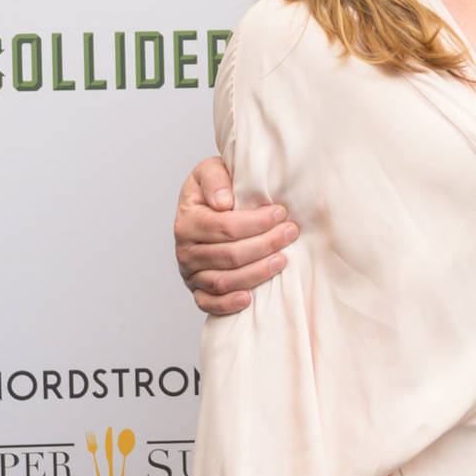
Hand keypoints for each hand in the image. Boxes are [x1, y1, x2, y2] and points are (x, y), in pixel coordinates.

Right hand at [173, 156, 297, 313]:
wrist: (204, 207)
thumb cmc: (213, 189)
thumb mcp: (209, 170)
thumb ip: (215, 178)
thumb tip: (223, 202)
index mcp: (187, 220)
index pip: (225, 227)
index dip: (257, 222)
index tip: (281, 213)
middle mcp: (185, 250)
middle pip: (229, 255)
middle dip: (265, 244)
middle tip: (291, 233)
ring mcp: (190, 273)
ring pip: (223, 281)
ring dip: (256, 273)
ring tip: (282, 260)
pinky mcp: (197, 291)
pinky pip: (209, 304)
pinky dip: (228, 304)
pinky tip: (250, 298)